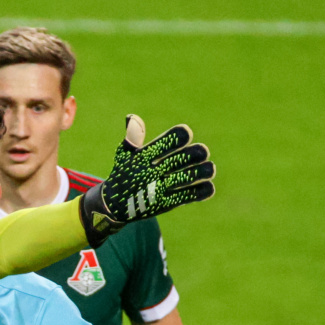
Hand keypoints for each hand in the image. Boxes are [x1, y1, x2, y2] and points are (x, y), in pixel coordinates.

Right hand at [79, 115, 214, 245]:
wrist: (114, 206)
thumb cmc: (123, 174)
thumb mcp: (123, 155)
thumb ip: (132, 137)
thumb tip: (133, 117)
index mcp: (143, 157)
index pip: (162, 143)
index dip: (176, 136)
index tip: (187, 132)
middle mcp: (151, 172)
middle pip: (178, 160)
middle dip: (194, 154)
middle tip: (203, 151)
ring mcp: (158, 189)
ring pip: (185, 178)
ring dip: (201, 173)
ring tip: (210, 168)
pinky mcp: (165, 204)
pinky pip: (186, 197)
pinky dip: (199, 192)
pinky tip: (209, 187)